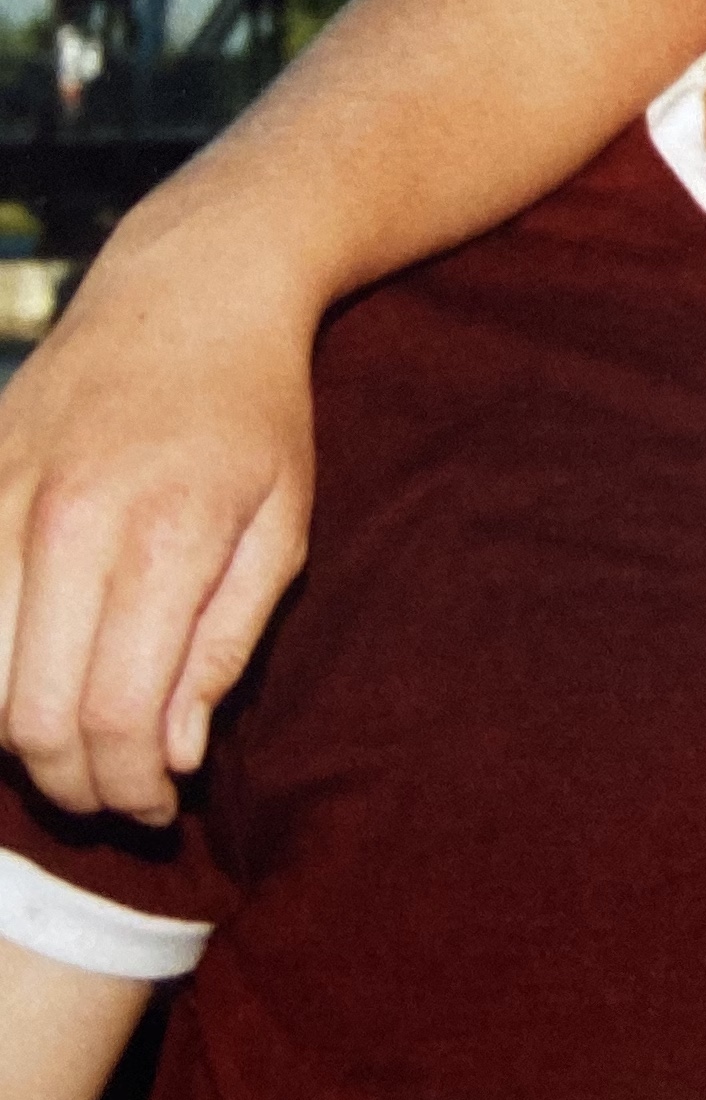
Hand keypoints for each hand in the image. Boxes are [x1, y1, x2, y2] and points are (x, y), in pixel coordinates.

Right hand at [0, 225, 317, 823]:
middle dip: (73, 784)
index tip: (155, 806)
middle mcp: (67, 524)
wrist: (189, 292)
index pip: (114, 718)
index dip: (129, 788)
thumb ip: (227, 642)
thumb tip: (173, 754)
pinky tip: (24, 689)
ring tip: (72, 752)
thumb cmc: (254, 415)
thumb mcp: (284, 521)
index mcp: (164, 537)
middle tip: (114, 797)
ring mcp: (0, 503)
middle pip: (31, 719)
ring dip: (15, 745)